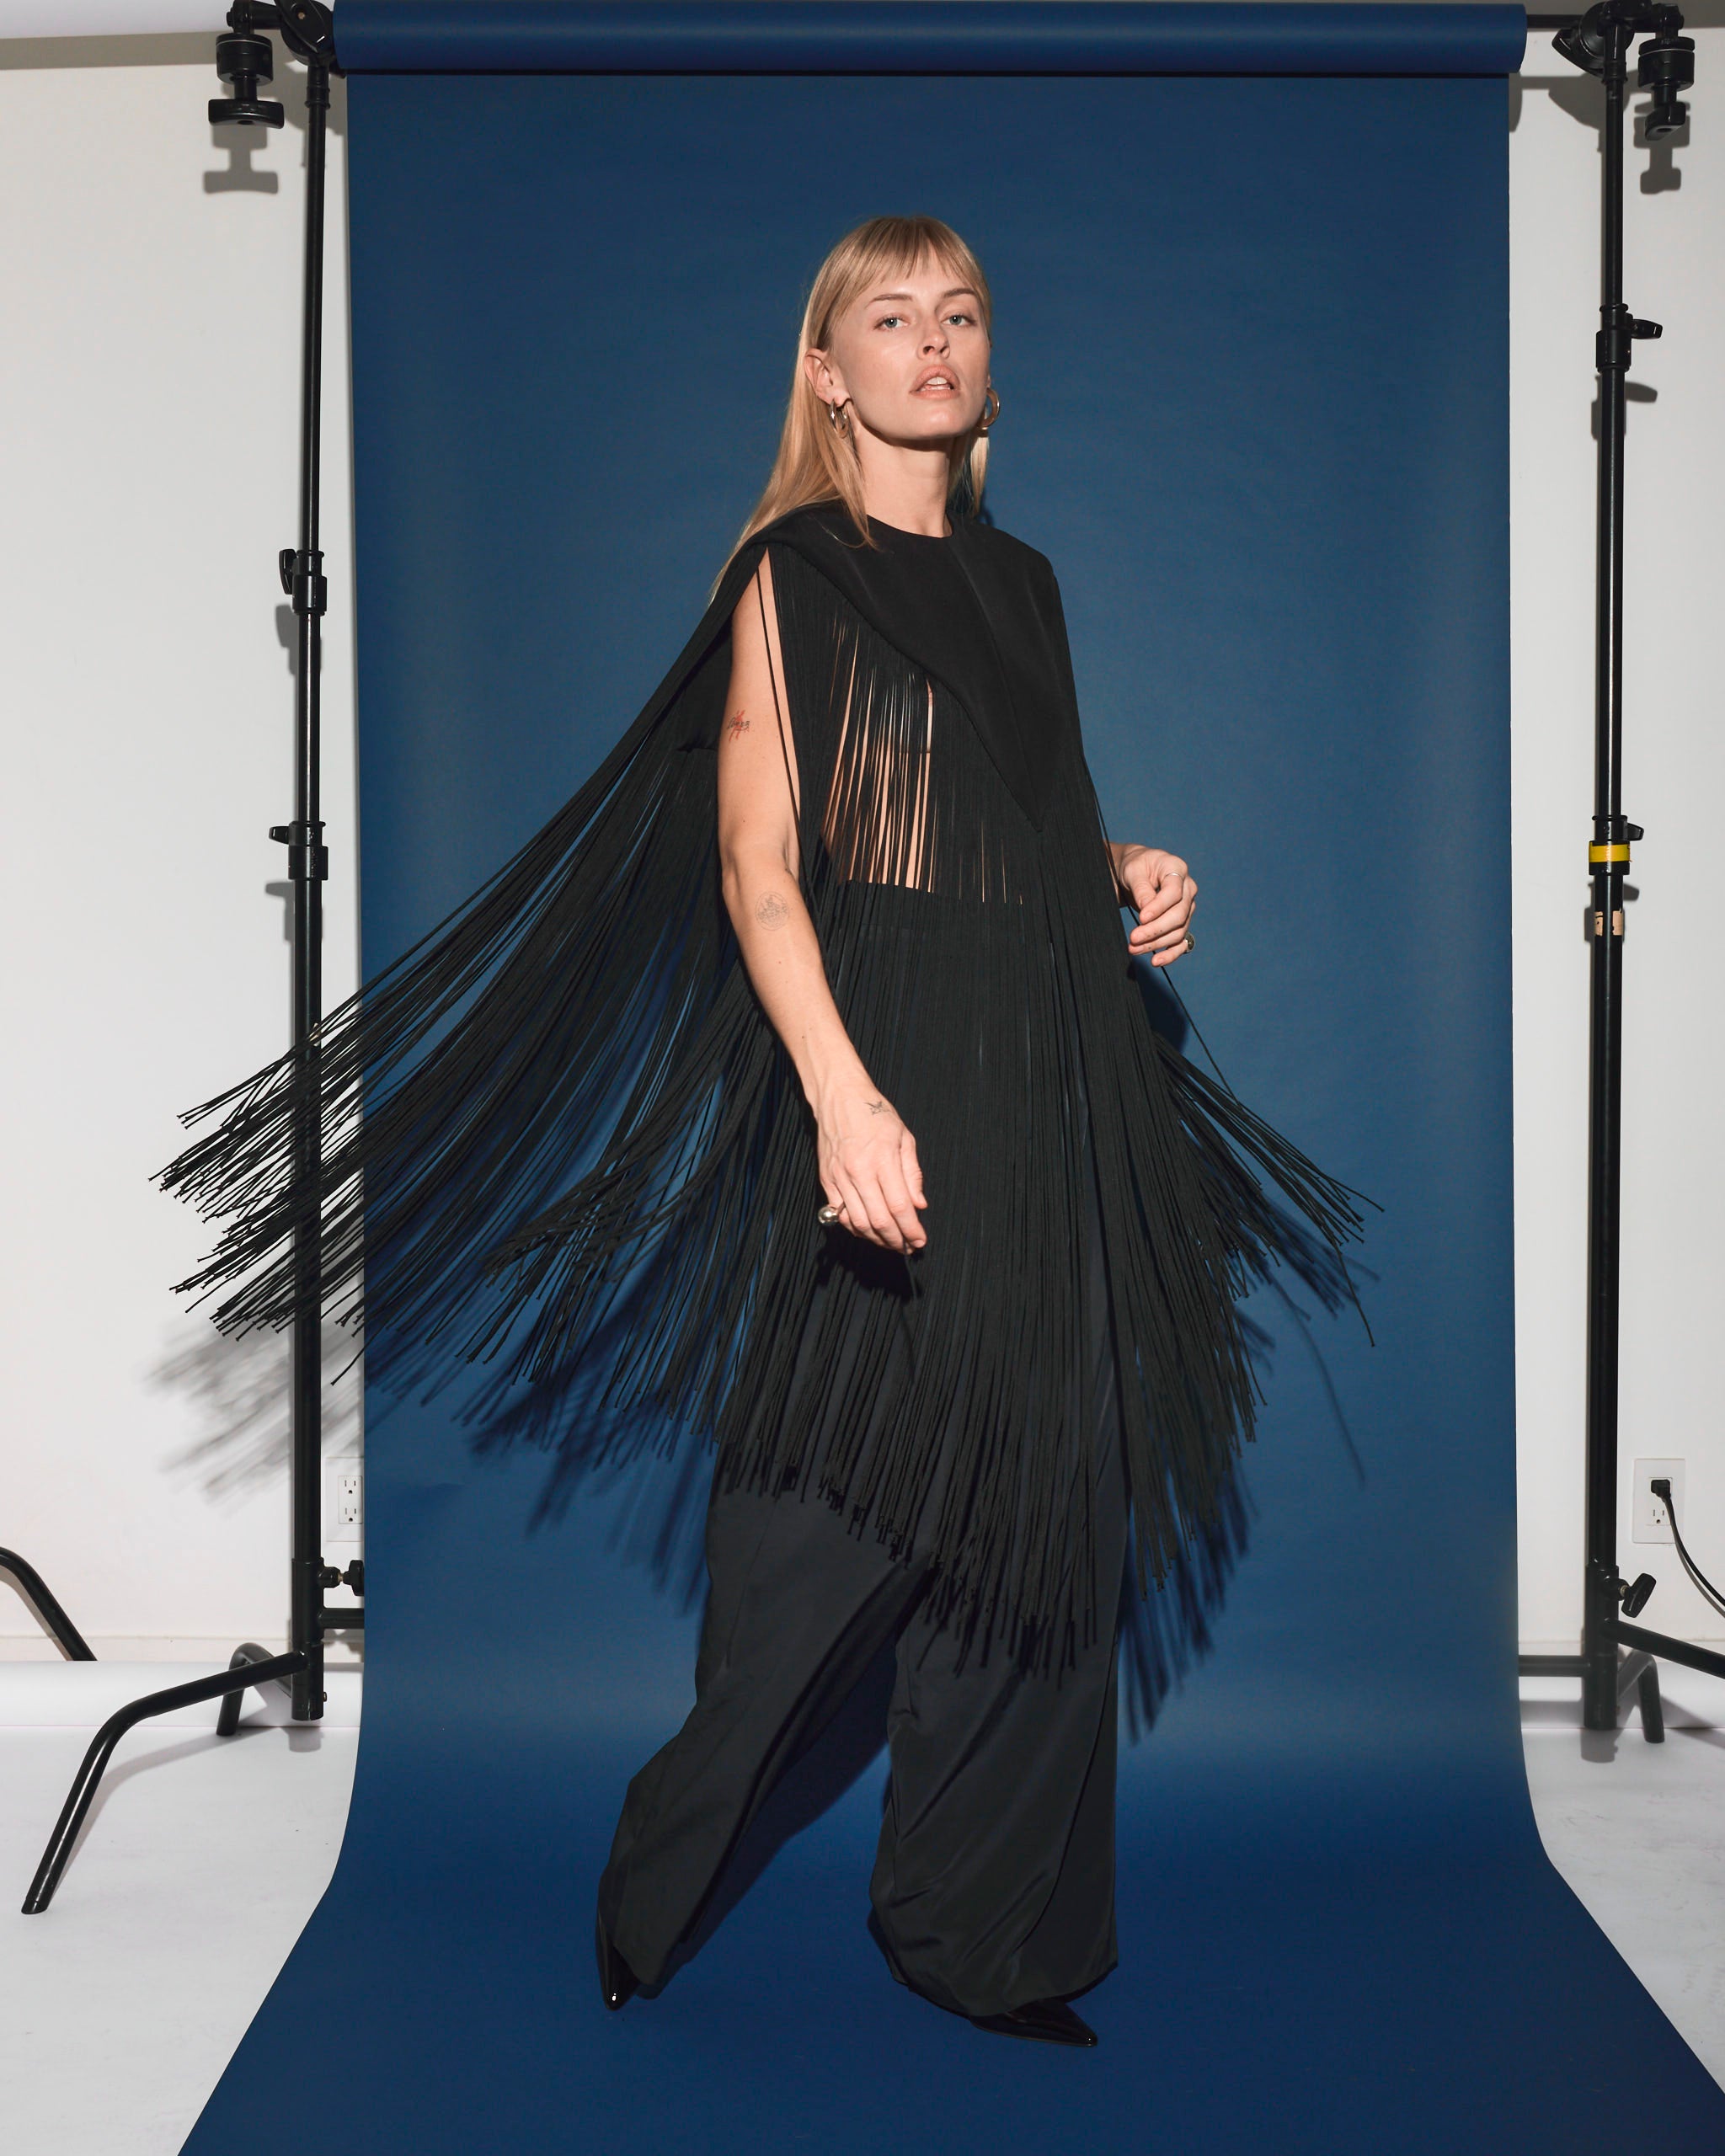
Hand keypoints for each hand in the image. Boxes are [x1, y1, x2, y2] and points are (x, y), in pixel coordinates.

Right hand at [815, 1080, 927, 1251]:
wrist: (840, 1098)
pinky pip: (840, 1214)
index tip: (920, 1241)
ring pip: (858, 1223)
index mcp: (883, 1160)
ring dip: (876, 1239)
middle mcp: (859, 1172)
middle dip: (896, 1240)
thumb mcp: (904, 1137)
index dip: (911, 1229)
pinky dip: (855, 1228)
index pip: (899, 1207)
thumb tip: (919, 1204)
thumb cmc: (875, 1114)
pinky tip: (868, 1231)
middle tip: (908, 1247)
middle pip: (879, 1221)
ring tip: (890, 1242)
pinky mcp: (826, 1180)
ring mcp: (840, 1178)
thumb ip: (913, 1174)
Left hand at [1116, 844, 1196, 967]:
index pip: (1173, 893)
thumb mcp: (1133, 870)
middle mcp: (1188, 889)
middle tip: (1133, 938)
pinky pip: (1181, 942)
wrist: (1138, 872)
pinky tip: (1156, 961)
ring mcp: (1187, 907)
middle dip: (1155, 930)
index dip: (1158, 908)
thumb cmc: (1136, 867)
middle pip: (1178, 915)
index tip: (1141, 918)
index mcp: (1177, 869)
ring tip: (1133, 948)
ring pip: (1178, 931)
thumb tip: (1146, 910)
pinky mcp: (1182, 922)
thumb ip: (1142, 888)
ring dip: (1156, 943)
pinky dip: (1171, 954)